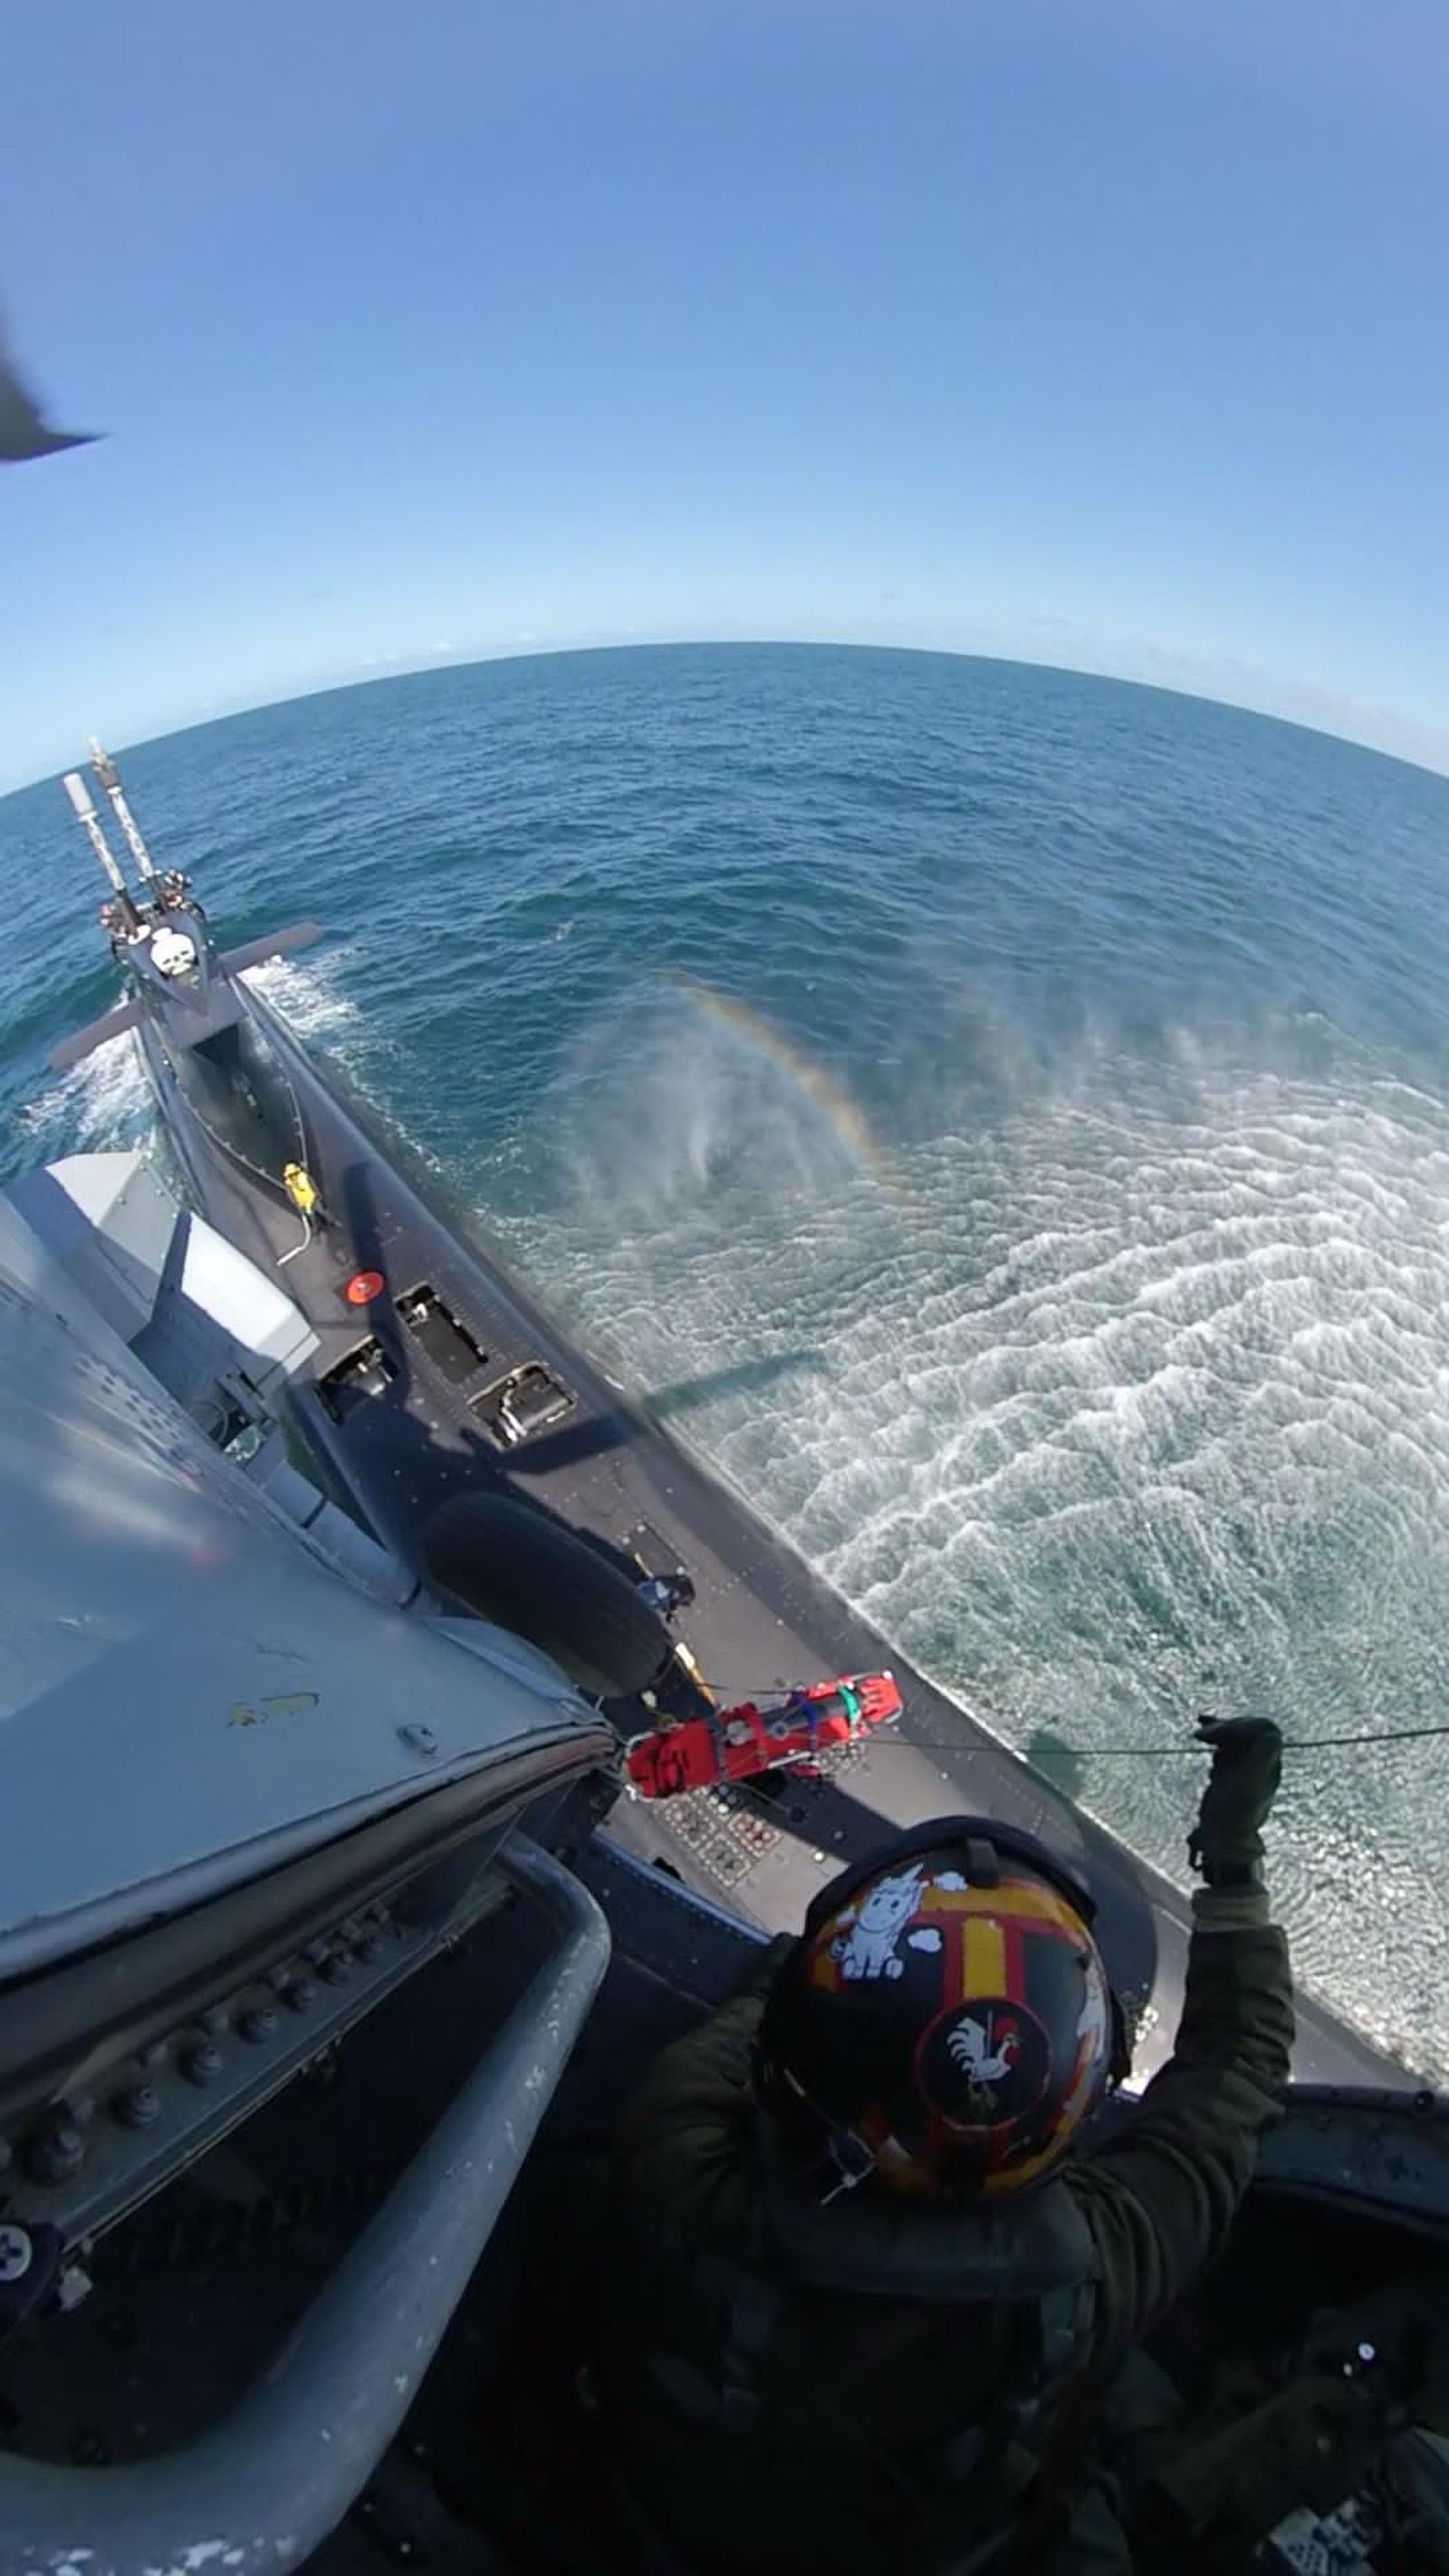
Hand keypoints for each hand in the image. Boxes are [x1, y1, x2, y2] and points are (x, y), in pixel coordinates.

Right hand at [1187, 1717, 1282, 1883]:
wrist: (1223, 1842)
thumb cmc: (1233, 1817)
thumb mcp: (1246, 1790)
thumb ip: (1259, 1762)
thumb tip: (1271, 1736)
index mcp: (1269, 1766)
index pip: (1264, 1730)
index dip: (1241, 1726)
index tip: (1216, 1735)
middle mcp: (1262, 1764)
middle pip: (1251, 1730)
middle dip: (1227, 1728)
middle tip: (1202, 1736)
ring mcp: (1247, 1768)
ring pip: (1238, 1737)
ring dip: (1220, 1732)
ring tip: (1201, 1737)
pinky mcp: (1232, 1772)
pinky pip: (1227, 1745)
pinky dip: (1215, 1738)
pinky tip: (1201, 1739)